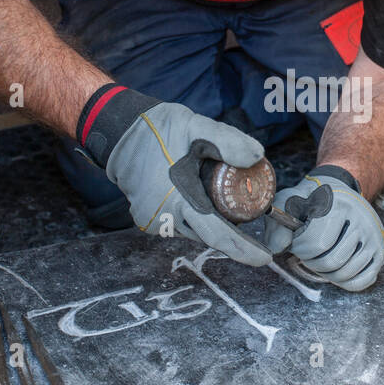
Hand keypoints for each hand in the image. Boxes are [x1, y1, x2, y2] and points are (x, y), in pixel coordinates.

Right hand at [76, 84, 271, 265]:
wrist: (119, 132)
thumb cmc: (157, 129)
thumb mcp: (195, 126)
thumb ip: (227, 140)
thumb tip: (257, 157)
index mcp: (177, 198)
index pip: (216, 234)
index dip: (242, 249)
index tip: (264, 258)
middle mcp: (163, 217)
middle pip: (209, 236)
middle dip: (233, 235)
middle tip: (253, 222)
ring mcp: (153, 221)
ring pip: (195, 231)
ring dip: (212, 222)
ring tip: (223, 199)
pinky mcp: (147, 220)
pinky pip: (180, 225)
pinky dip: (195, 217)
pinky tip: (200, 199)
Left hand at [264, 165, 383, 290]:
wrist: (339, 193)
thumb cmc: (311, 201)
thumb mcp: (289, 203)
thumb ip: (277, 224)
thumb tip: (278, 248)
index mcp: (340, 205)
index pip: (317, 244)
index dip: (299, 248)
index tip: (296, 241)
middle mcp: (362, 219)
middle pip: (331, 262)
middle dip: (311, 263)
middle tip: (307, 252)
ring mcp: (374, 236)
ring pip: (345, 273)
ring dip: (325, 273)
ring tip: (319, 258)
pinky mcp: (380, 251)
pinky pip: (363, 281)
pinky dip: (345, 282)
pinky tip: (335, 270)